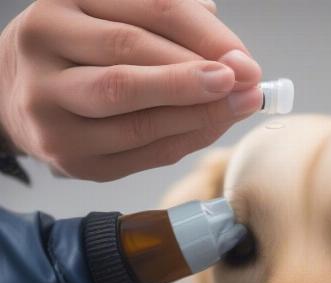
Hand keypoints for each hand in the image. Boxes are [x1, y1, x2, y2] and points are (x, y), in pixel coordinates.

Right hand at [0, 0, 262, 180]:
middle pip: (131, 64)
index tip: (245, 59)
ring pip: (137, 117)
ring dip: (198, 114)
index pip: (146, 11)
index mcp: (59, 5)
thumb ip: (163, 23)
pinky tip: (213, 128)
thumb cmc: (79, 53)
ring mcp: (52, 113)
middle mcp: (44, 55)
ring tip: (239, 107)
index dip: (204, 37)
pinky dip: (185, 140)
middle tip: (247, 85)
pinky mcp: (72, 159)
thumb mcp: (108, 17)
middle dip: (198, 78)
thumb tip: (230, 51)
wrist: (19, 99)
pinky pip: (142, 153)